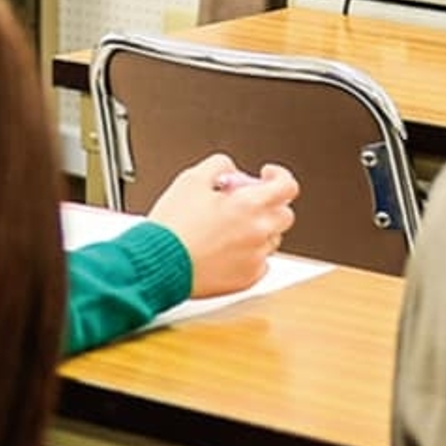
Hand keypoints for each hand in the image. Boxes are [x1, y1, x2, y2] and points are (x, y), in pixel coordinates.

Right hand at [150, 152, 297, 298]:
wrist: (158, 264)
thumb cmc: (173, 228)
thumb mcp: (190, 180)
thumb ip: (218, 165)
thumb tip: (228, 168)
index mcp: (250, 206)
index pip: (287, 186)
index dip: (279, 176)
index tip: (267, 176)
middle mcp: (258, 233)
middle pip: (284, 214)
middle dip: (268, 204)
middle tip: (245, 202)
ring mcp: (255, 258)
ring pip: (272, 239)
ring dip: (259, 230)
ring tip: (229, 228)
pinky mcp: (246, 279)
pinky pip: (259, 263)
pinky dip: (249, 254)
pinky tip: (227, 249)